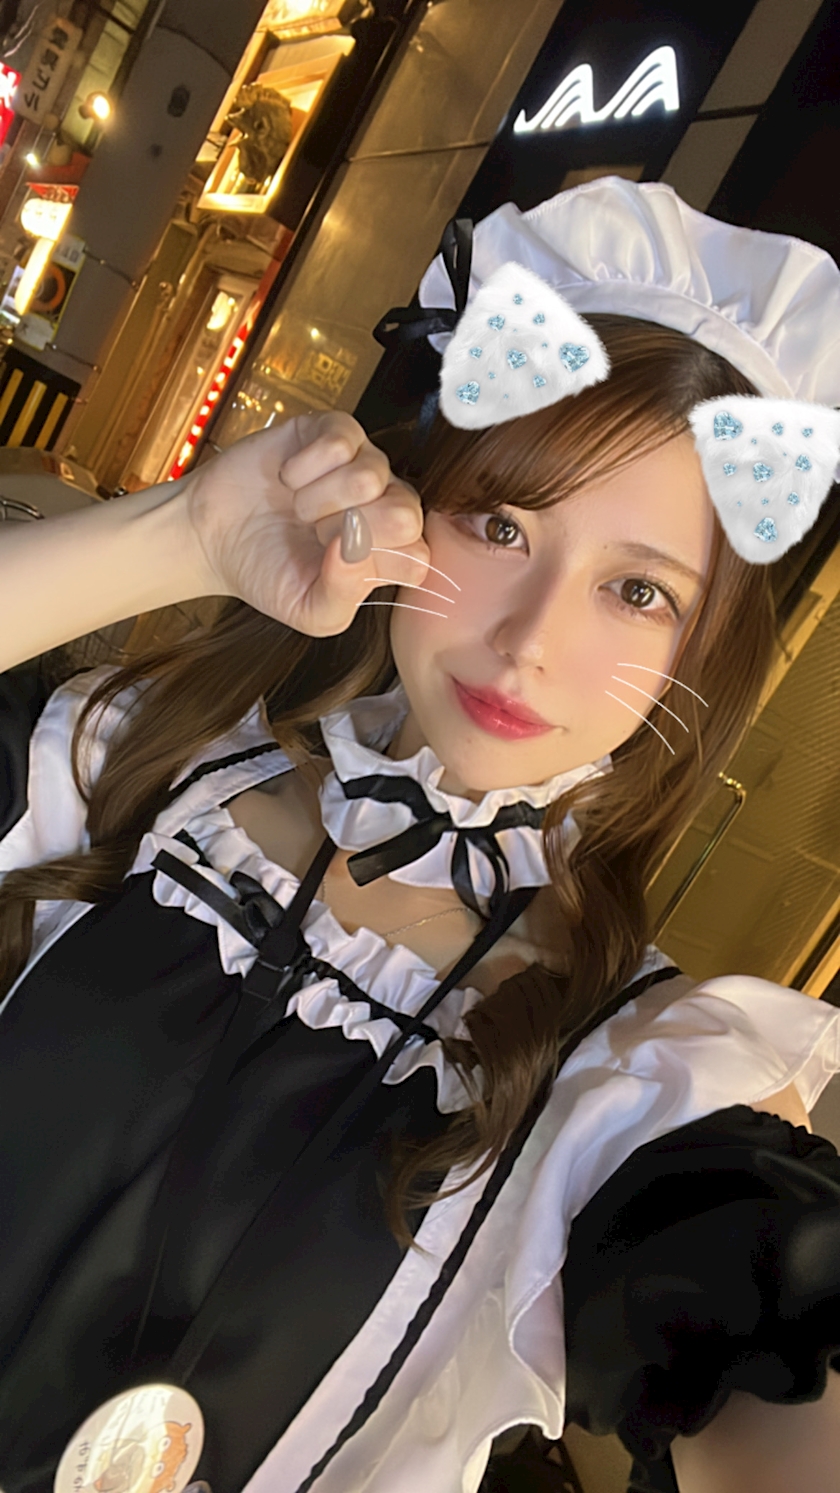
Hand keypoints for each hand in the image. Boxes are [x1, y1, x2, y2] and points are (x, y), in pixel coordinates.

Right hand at [182, 412, 430, 636]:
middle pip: (407, 513)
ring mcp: (364, 464)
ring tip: (298, 508)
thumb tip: (355, 549)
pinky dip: (305, 467)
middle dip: (350, 530)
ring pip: (371, 476)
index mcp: (390, 553)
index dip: (372, 562)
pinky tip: (288, 478)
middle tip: (315, 535)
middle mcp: (386, 506)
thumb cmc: (268, 572)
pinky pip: (342, 441)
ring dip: (321, 499)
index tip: (333, 563)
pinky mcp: (334, 430)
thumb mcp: (308, 611)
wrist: (214, 536)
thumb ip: (342, 596)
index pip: (417, 557)